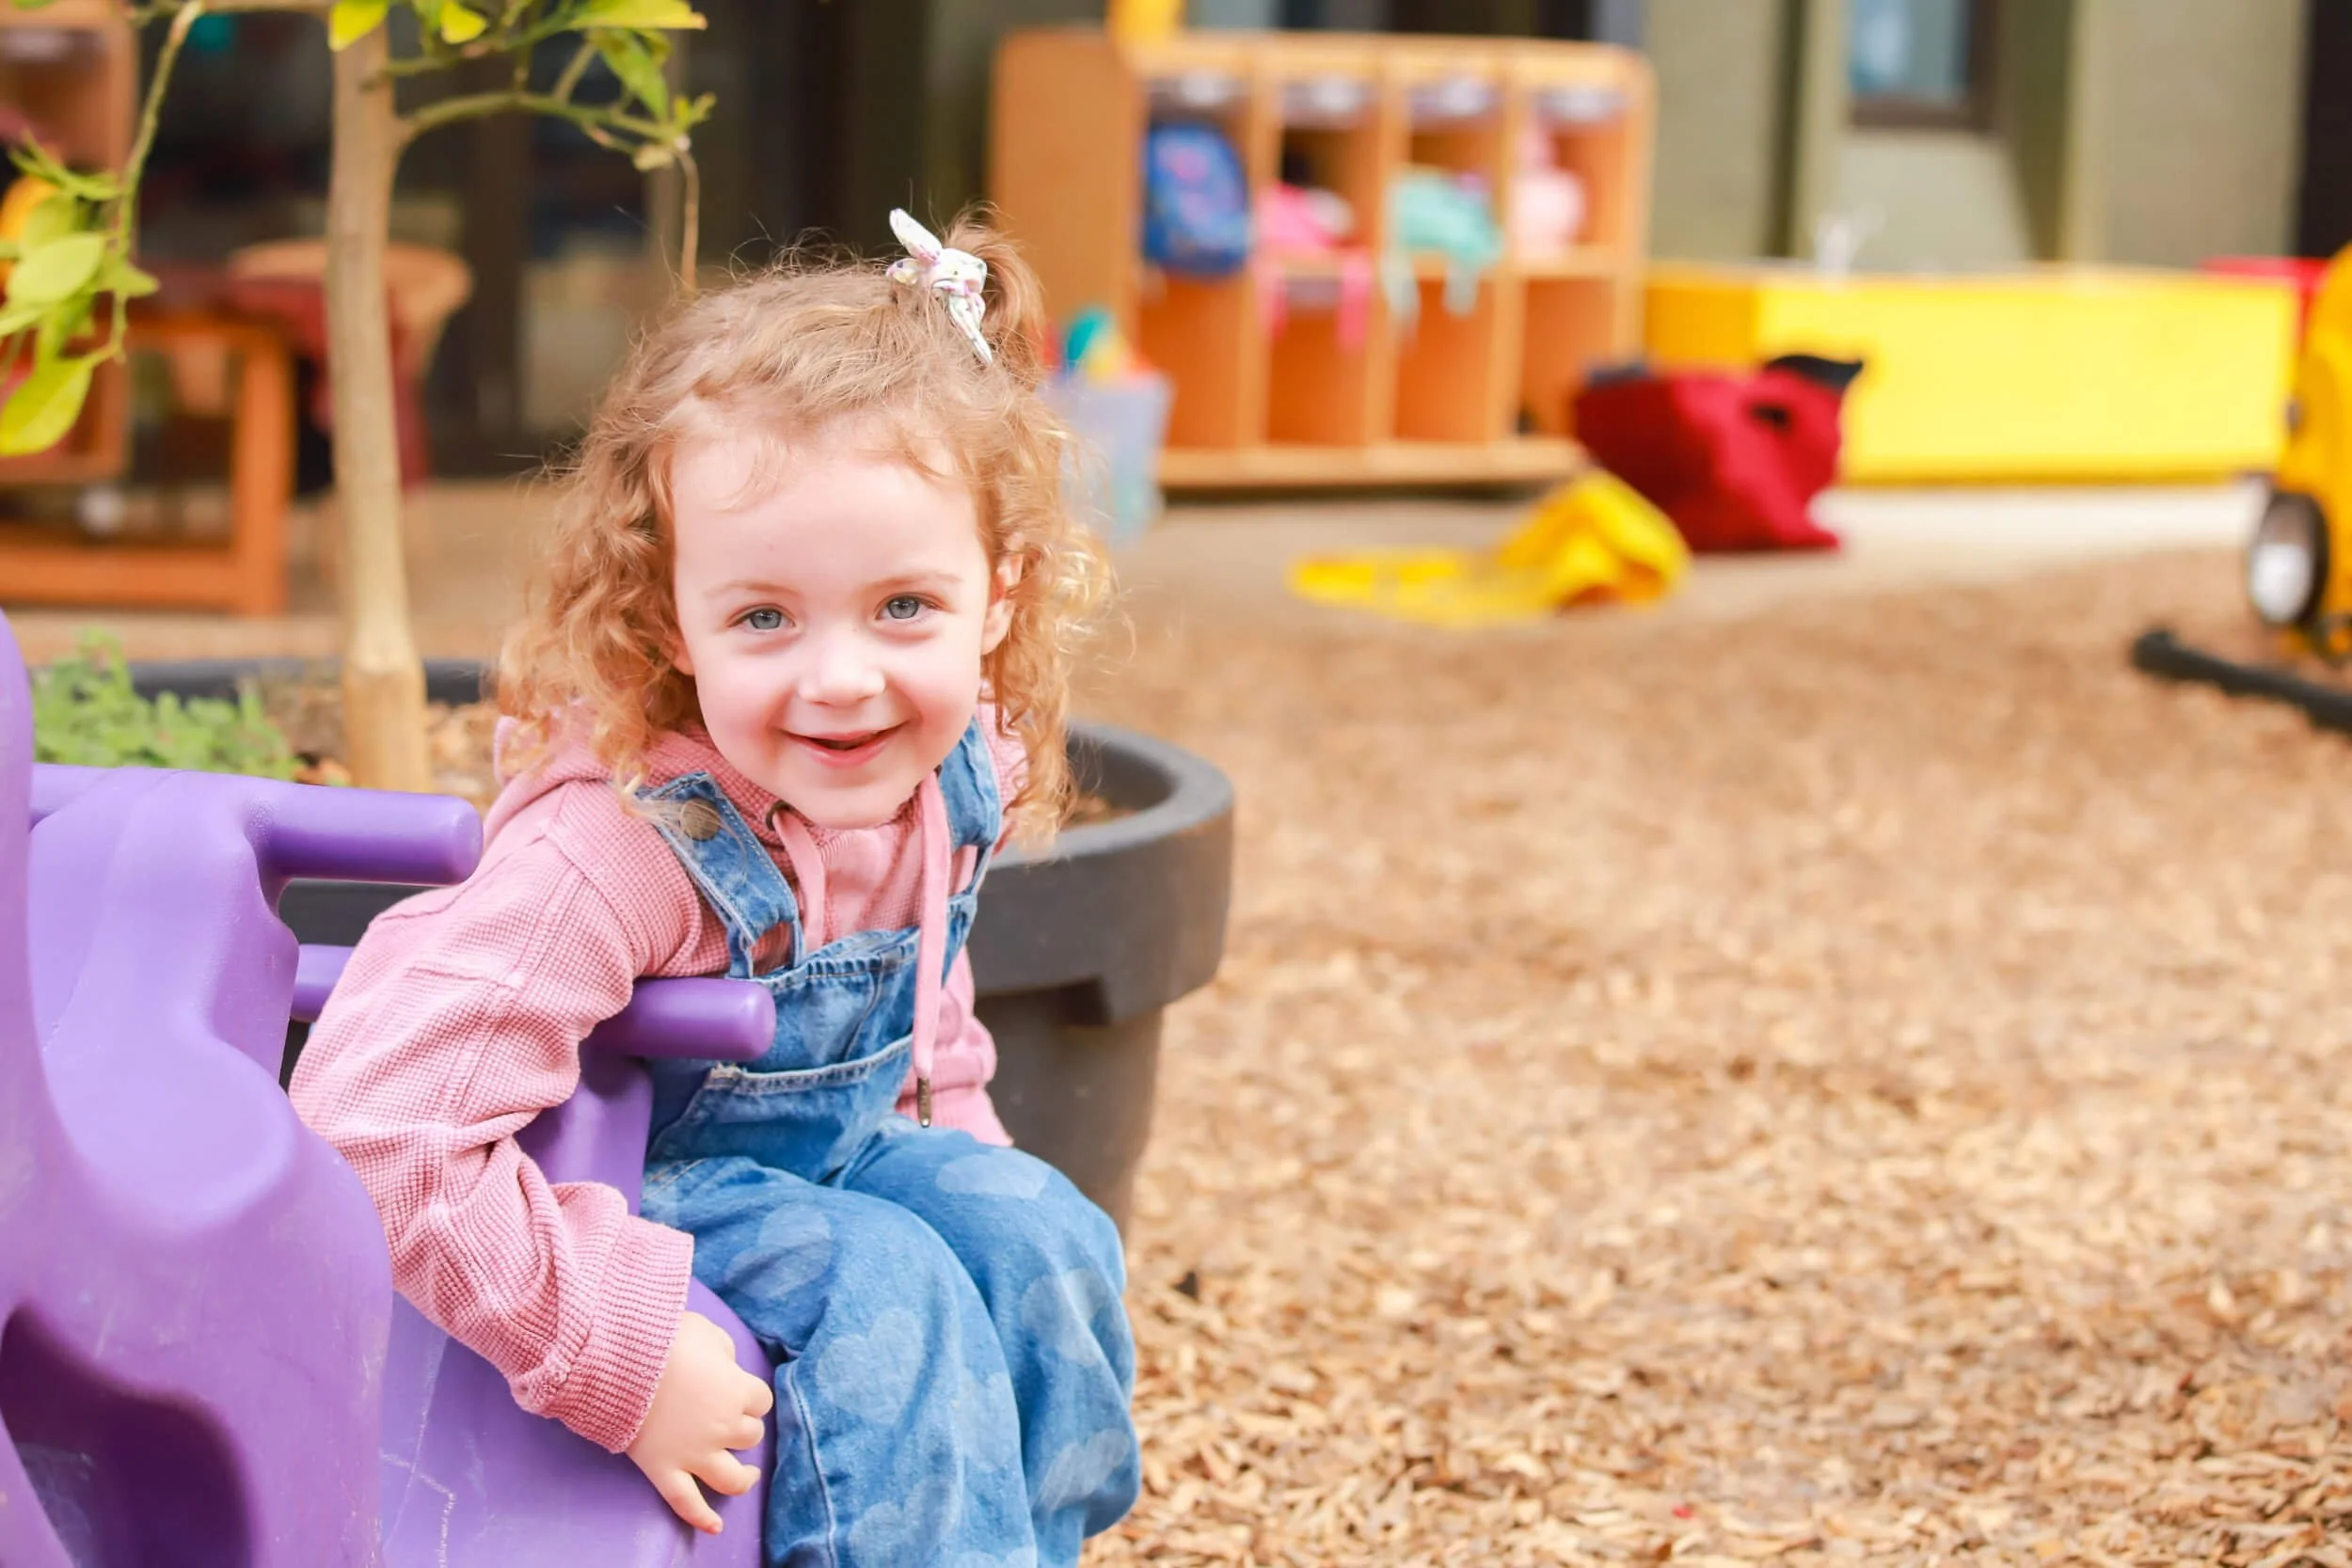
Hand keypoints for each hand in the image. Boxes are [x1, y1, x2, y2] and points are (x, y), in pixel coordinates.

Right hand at [627, 1309, 774, 1533]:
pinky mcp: (664, 1469)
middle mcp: (722, 1427)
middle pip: (750, 1436)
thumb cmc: (664, 1338)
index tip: (738, 1390)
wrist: (618, 1360)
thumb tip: (725, 1364)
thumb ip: (723, 1350)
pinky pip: (686, 1503)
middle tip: (730, 1419)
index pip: (762, 1400)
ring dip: (742, 1477)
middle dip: (742, 1427)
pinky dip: (701, 1517)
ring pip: (731, 1477)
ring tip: (746, 1475)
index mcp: (737, 1391)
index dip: (751, 1395)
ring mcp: (694, 1453)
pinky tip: (715, 1527)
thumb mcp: (705, 1331)